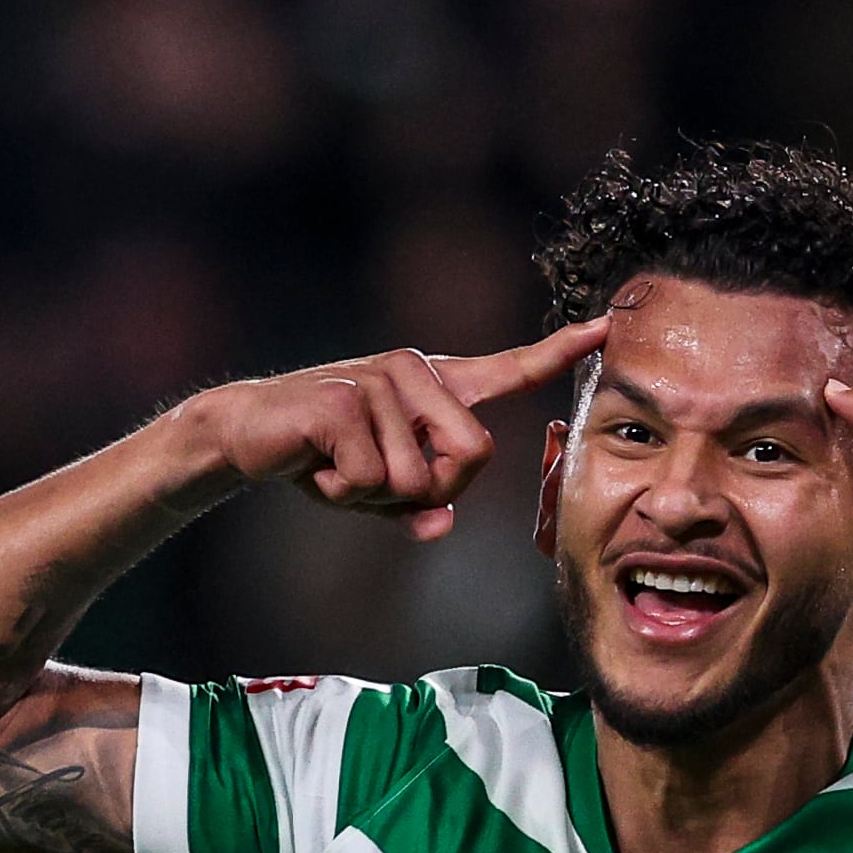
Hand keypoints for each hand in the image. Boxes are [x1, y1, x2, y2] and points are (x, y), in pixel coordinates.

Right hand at [180, 318, 609, 542]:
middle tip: (378, 482)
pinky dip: (342, 490)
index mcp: (437, 387)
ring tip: (337, 466)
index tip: (605, 328)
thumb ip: (418, 507)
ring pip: (417, 477)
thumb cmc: (323, 458)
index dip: (559, 352)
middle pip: (474, 456)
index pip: (509, 369)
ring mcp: (380, 380)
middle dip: (432, 489)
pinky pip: (372, 477)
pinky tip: (315, 464)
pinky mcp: (343, 400)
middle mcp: (415, 371)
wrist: (247, 435)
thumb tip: (439, 525)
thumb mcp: (381, 491)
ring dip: (375, 494)